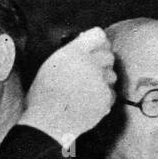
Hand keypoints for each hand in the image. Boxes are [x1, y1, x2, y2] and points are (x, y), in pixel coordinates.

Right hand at [18, 27, 116, 146]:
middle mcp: (89, 63)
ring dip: (104, 82)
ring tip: (85, 92)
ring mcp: (99, 81)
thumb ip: (71, 53)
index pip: (98, 35)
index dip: (99, 43)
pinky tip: (88, 103)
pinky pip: (112, 94)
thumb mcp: (51, 65)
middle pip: (109, 55)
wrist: (48, 123)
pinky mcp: (106, 98)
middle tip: (90, 75)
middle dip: (103, 64)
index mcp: (73, 52)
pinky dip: (104, 99)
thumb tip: (87, 45)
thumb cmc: (45, 96)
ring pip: (112, 75)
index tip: (97, 49)